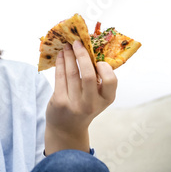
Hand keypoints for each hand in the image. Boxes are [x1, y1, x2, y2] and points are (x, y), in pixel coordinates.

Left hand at [44, 40, 116, 154]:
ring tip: (66, 46)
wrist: (67, 129)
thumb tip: (91, 50)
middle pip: (88, 74)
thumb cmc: (84, 107)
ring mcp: (74, 103)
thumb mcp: (97, 98)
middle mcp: (91, 103)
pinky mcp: (59, 101)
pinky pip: (60, 77)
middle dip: (82, 55)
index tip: (97, 58)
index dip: (104, 68)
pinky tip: (60, 56)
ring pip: (71, 73)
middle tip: (77, 42)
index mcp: (105, 100)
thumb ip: (98, 81)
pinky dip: (60, 63)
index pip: (111, 81)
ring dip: (68, 56)